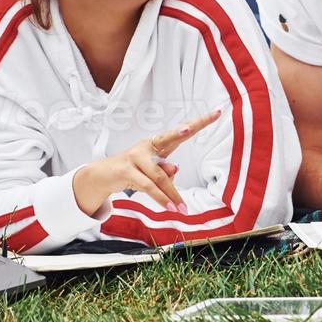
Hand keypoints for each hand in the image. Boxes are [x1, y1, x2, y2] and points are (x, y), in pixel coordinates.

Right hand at [74, 108, 221, 215]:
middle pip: (169, 137)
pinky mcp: (126, 169)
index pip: (182, 133)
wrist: (104, 175)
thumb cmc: (135, 171)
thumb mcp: (154, 173)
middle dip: (182, 131)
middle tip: (190, 127)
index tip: (217, 113)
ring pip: (160, 175)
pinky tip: (169, 207)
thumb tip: (175, 168)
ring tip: (183, 209)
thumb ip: (167, 171)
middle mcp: (148, 145)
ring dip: (172, 194)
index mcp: (159, 144)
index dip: (199, 123)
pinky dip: (160, 198)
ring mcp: (136, 156)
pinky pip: (148, 185)